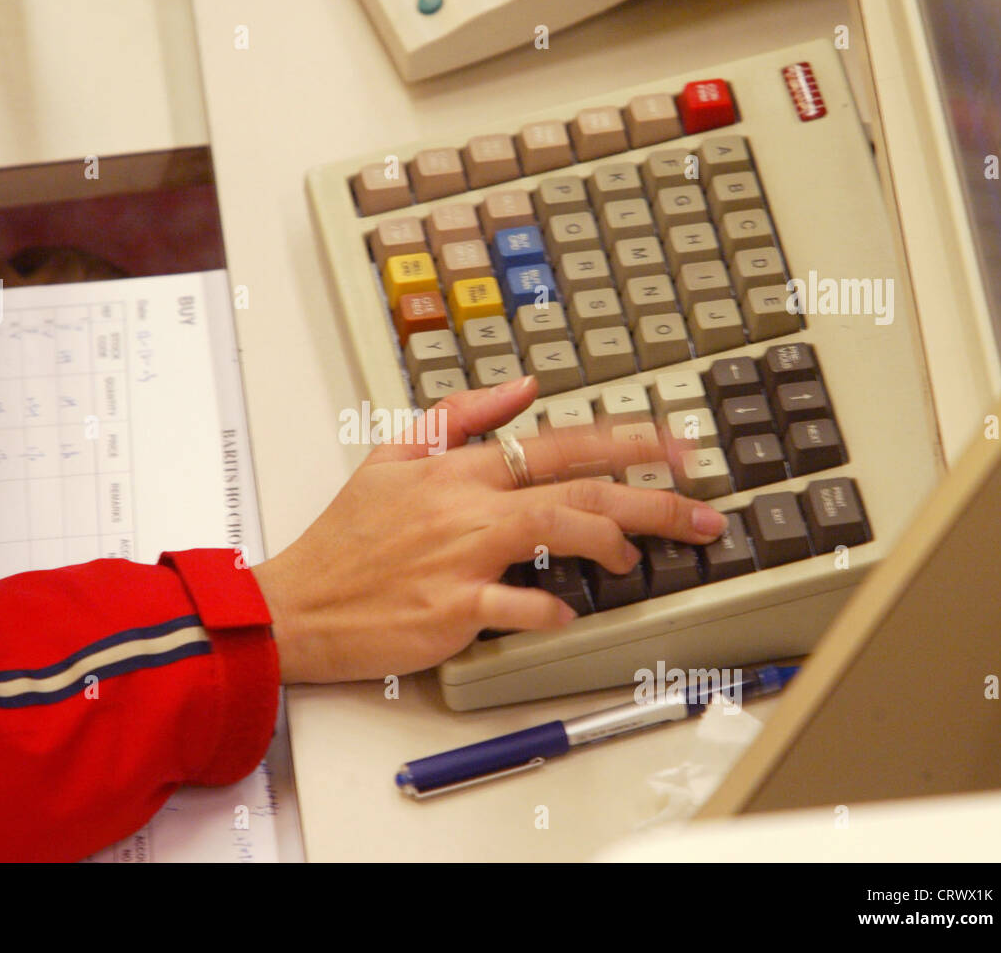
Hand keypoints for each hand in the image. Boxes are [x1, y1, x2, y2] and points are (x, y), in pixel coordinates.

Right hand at [251, 377, 728, 682]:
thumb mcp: (391, 455)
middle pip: (577, 487)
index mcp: (458, 469)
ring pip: (557, 530)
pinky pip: (515, 605)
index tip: (676, 446)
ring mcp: (461, 556)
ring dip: (609, 543)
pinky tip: (570, 613)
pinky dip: (549, 609)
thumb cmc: (345, 539)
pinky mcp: (451, 607)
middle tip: (703, 511)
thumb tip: (522, 386)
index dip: (626, 440)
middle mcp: (467, 506)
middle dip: (652, 497)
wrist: (298, 602)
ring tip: (635, 561)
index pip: (557, 442)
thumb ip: (458, 414)